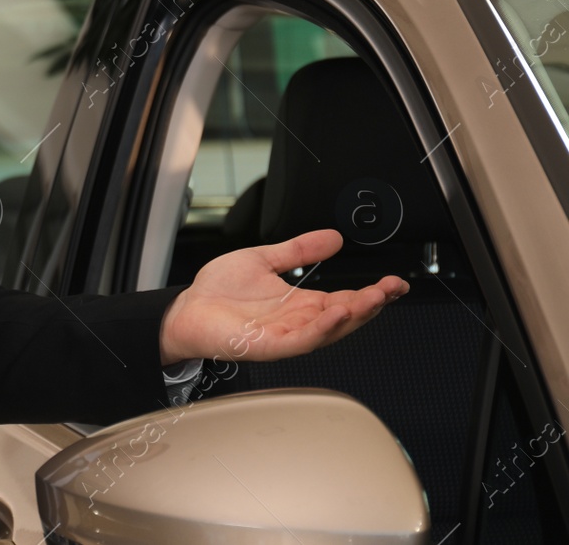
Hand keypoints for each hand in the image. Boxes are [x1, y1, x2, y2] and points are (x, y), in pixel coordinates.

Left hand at [158, 228, 407, 365]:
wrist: (186, 308)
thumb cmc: (218, 291)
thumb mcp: (264, 259)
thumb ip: (299, 250)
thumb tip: (333, 237)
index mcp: (302, 304)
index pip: (347, 299)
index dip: (373, 292)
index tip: (395, 282)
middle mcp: (299, 321)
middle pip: (346, 316)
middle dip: (372, 303)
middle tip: (392, 288)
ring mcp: (286, 335)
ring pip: (330, 329)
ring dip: (354, 315)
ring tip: (374, 298)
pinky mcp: (269, 345)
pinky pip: (301, 339)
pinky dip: (322, 328)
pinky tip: (336, 313)